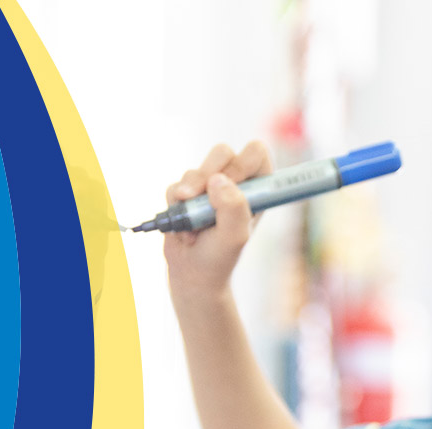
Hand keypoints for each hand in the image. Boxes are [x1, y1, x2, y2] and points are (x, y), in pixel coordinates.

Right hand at [163, 141, 271, 304]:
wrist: (192, 273)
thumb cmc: (221, 257)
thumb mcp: (235, 237)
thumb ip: (233, 207)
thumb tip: (217, 179)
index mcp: (257, 188)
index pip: (255, 153)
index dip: (242, 163)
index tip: (230, 183)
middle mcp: (234, 181)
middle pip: (222, 152)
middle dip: (207, 173)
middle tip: (198, 197)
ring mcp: (208, 186)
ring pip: (195, 170)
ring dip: (190, 196)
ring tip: (193, 226)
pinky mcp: (185, 193)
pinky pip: (175, 187)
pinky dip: (175, 207)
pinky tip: (184, 228)